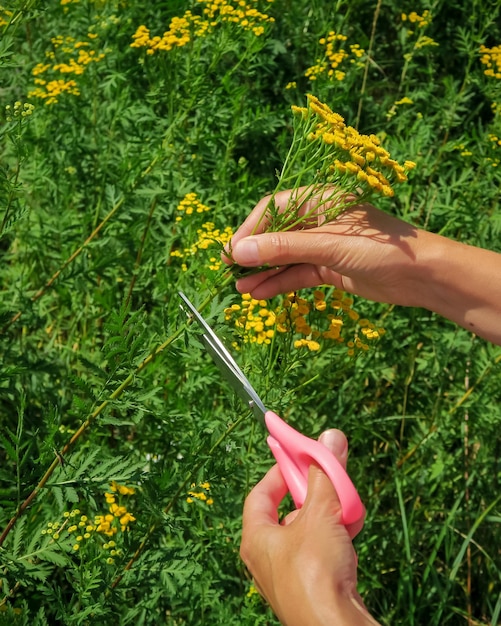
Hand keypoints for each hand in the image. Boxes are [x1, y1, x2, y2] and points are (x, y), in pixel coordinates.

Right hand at [224, 189, 424, 305]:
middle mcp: (318, 219)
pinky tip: (260, 294)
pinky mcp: (329, 268)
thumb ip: (283, 248)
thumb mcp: (327, 246)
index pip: (273, 209)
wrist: (422, 276)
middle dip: (253, 254)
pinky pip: (297, 274)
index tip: (231, 253)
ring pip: (284, 257)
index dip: (250, 230)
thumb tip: (239, 252)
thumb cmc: (379, 249)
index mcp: (319, 199)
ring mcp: (323, 245)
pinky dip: (280, 284)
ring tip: (240, 290)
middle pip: (276, 234)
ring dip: (263, 272)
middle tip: (230, 273)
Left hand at [240, 429, 378, 625]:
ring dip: (328, 514)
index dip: (278, 473)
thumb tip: (331, 436)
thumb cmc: (316, 570)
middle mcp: (268, 558)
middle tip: (328, 479)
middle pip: (288, 512)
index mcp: (257, 539)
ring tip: (346, 504)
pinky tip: (352, 527)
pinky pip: (322, 552)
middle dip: (311, 493)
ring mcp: (289, 576)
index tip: (296, 458)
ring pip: (308, 532)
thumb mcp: (320, 512)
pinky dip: (336, 536)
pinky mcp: (312, 587)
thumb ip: (324, 474)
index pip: (260, 495)